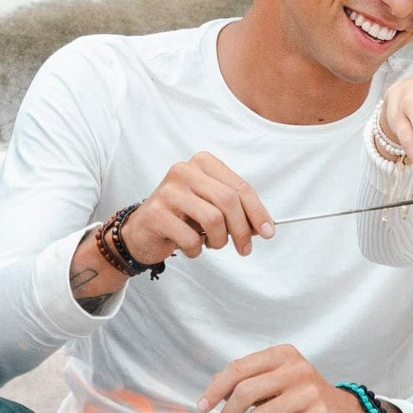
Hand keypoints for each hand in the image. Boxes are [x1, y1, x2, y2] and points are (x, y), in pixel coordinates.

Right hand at [121, 151, 273, 264]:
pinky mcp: (155, 213)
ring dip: (218, 241)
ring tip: (211, 243)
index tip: (269, 232)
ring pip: (213, 220)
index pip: (240, 188)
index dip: (258, 212)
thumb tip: (264, 227)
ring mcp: (168, 190)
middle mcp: (184, 171)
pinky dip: (196, 249)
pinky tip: (189, 246)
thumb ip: (238, 212)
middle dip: (242, 230)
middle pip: (229, 202)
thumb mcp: (214, 208)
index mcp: (203, 163)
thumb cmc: (184, 217)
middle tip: (244, 248)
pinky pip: (191, 238)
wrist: (142, 231)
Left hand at [198, 345, 372, 412]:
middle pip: (244, 392)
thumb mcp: (279, 384)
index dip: (216, 389)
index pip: (239, 368)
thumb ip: (251, 382)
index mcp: (284, 355)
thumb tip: (215, 390)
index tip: (203, 406)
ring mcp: (310, 392)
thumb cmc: (306, 401)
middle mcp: (298, 369)